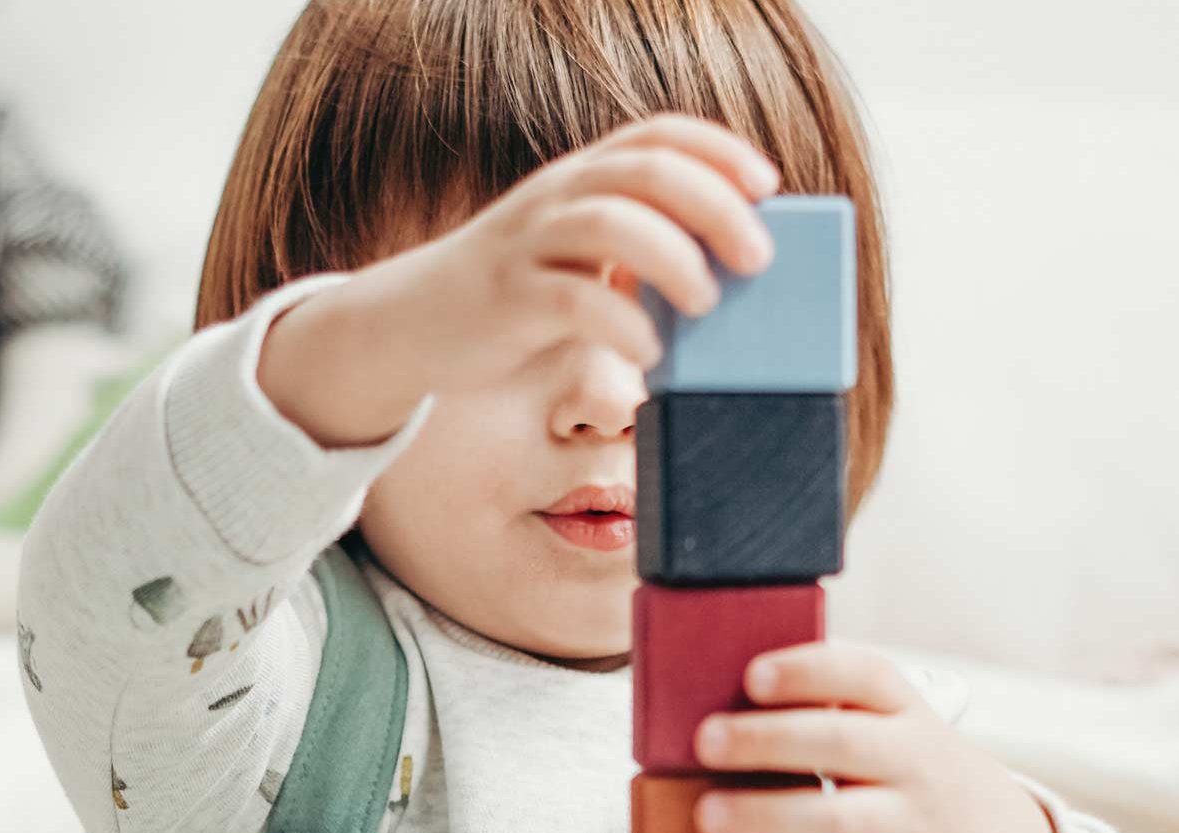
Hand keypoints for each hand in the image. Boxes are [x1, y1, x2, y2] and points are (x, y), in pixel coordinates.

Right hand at [258, 113, 781, 446]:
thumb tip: (728, 274)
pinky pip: (571, 299)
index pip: (656, 136)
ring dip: (673, 259)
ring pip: (608, 222)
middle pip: (644, 173)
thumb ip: (634, 250)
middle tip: (757, 258)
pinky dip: (623, 323)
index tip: (766, 185)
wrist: (412, 324)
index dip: (717, 151)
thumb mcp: (573, 255)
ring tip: (706, 303)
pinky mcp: (506, 301)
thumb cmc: (514, 295)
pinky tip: (649, 351)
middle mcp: (555, 200)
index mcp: (578, 180)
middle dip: (713, 207)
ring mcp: (527, 247)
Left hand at [692, 641, 1069, 832]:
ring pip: (842, 819)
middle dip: (770, 739)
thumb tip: (709, 692)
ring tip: (707, 816)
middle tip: (705, 740)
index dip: (809, 672)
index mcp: (903, 710)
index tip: (753, 675)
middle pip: (844, 742)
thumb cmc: (905, 770)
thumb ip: (824, 707)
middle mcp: (913, 762)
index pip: (864, 675)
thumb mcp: (889, 725)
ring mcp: (912, 825)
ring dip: (769, 816)